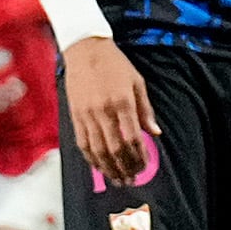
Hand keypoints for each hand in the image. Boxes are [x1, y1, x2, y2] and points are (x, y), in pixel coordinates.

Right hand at [60, 35, 156, 185]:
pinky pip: (82, 142)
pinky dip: (91, 158)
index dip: (139, 156)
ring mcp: (86, 114)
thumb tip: (155, 133)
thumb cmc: (115, 64)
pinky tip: (99, 167)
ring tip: (117, 179)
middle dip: (125, 167)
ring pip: (97, 149)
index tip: (145, 166)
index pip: (132, 137)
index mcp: (122, 102)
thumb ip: (145, 109)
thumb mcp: (137, 82)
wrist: (84, 50)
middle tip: (132, 179)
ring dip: (108, 168)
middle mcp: (103, 111)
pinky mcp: (74, 115)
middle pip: (114, 148)